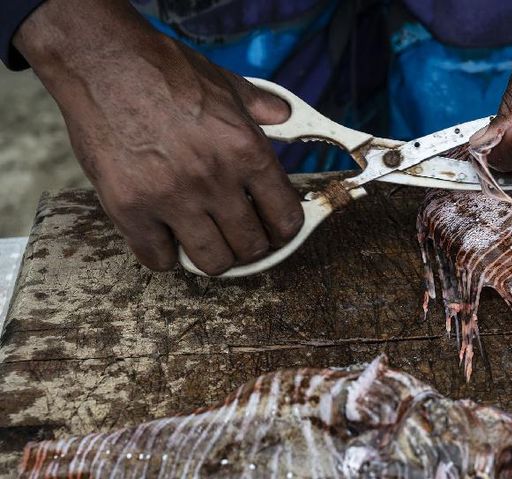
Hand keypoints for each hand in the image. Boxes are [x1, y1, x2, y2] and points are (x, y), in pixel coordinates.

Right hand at [14, 0, 303, 274]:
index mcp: (246, 151)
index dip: (283, 230)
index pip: (285, 219)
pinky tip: (164, 235)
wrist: (101, 61)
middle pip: (251, 247)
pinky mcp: (129, 208)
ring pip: (212, 261)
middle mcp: (214, 179)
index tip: (274, 230)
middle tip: (238, 235)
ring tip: (206, 238)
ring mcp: (171, 197)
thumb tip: (286, 117)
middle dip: (250, 246)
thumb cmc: (165, 70)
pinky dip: (165, 254)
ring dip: (213, 256)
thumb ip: (260, 108)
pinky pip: (158, 258)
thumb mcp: (226, 84)